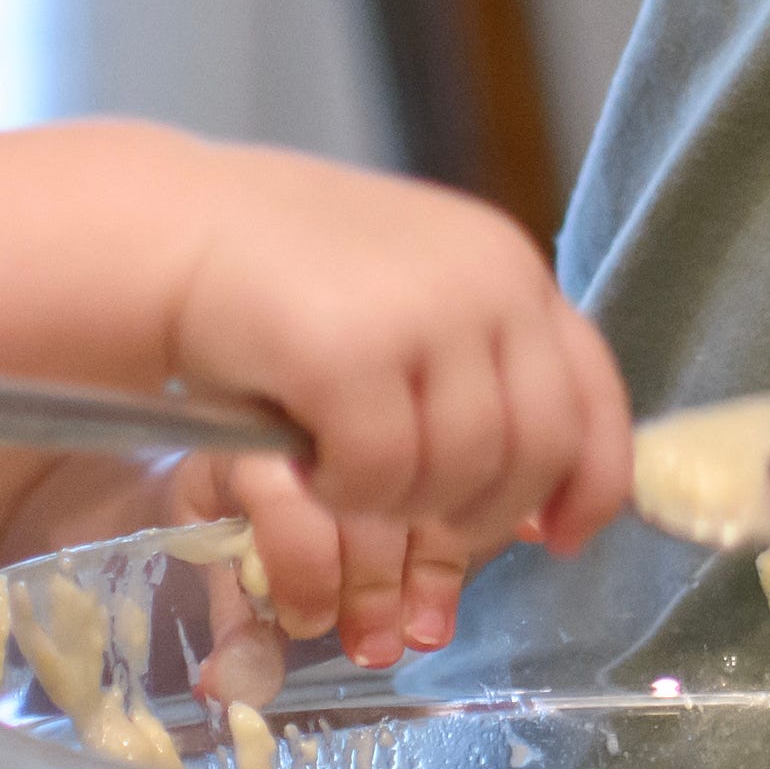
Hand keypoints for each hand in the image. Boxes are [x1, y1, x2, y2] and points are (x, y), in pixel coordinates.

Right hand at [150, 143, 630, 658]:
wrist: (175, 231)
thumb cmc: (285, 277)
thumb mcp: (411, 297)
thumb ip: (481, 365)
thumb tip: (545, 497)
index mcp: (509, 265)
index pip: (595, 393)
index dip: (590, 482)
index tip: (557, 537)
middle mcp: (487, 280)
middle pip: (539, 449)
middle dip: (485, 513)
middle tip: (420, 524)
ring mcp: (424, 313)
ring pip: (461, 472)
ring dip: (402, 503)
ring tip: (345, 477)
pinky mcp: (350, 353)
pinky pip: (379, 475)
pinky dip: (344, 494)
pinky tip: (305, 464)